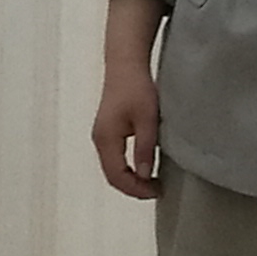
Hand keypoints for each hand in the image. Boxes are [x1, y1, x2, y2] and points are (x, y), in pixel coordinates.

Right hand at [91, 54, 162, 200]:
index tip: (157, 190)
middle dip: (133, 187)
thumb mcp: (147, 120)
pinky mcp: (107, 131)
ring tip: (152, 181)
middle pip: (112, 175)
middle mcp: (99, 140)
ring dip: (130, 179)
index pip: (117, 176)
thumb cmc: (136, 88)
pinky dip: (127, 168)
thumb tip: (145, 176)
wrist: (125, 64)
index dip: (136, 189)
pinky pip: (113, 158)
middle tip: (156, 189)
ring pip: (112, 168)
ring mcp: (101, 135)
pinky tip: (143, 166)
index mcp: (106, 139)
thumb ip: (145, 149)